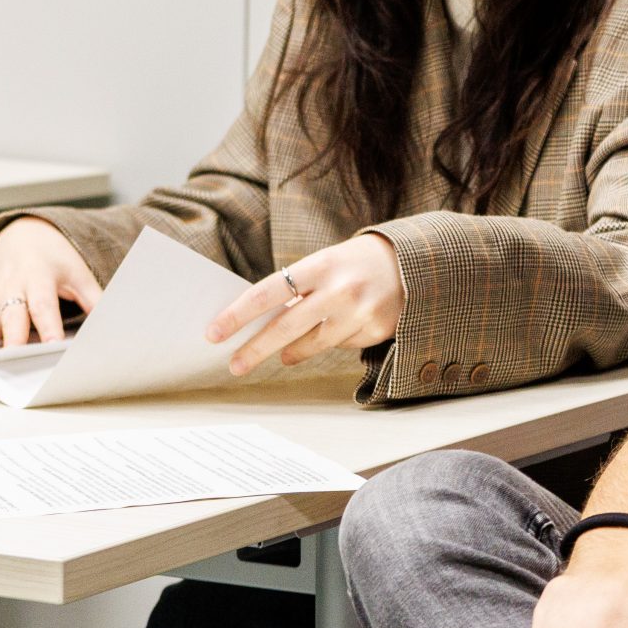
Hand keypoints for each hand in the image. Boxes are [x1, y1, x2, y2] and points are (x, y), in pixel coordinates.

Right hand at [0, 217, 98, 355]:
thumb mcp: (79, 273)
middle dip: (13, 335)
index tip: (54, 345)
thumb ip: (94, 298)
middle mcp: (14, 286)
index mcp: (41, 277)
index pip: (45, 305)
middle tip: (13, 355)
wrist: (24, 236)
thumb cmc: (57, 259)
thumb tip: (112, 323)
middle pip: (13, 314)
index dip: (49, 325)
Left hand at [208, 232, 404, 376]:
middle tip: (235, 365)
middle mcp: (341, 289)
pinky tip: (343, 325)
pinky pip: (341, 345)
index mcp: (322, 265)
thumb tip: (260, 323)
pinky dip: (334, 340)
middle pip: (286, 327)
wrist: (413, 262)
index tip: (214, 333)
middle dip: (255, 349)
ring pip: (312, 344)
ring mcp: (361, 312)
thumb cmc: (355, 262)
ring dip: (292, 351)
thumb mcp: (326, 263)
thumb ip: (297, 289)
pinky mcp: (376, 331)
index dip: (238, 314)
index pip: (269, 292)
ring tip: (282, 353)